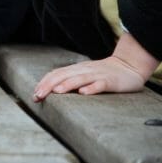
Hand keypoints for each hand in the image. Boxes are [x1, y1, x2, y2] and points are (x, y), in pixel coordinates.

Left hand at [33, 33, 156, 100]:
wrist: (128, 66)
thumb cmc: (103, 73)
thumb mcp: (83, 74)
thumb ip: (70, 80)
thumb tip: (50, 89)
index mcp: (75, 69)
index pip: (55, 74)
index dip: (44, 83)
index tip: (34, 94)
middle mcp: (83, 70)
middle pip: (63, 75)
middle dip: (48, 85)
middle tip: (38, 95)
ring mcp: (97, 75)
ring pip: (79, 79)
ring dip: (66, 85)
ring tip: (56, 91)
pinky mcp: (110, 81)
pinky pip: (100, 84)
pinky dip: (91, 88)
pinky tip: (84, 93)